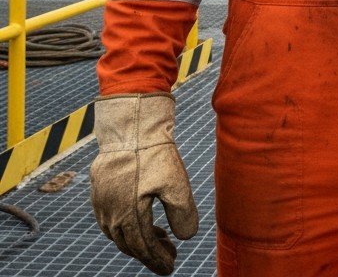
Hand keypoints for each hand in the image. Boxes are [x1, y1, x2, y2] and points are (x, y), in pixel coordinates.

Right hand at [91, 94, 198, 275]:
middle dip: (150, 253)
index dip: (157, 260)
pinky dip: (128, 225)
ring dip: (139, 239)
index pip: (143, 248)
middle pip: (130, 244)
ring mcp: (102, 203)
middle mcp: (111, 215)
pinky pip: (111, 218)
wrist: (131, 127)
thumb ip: (182, 213)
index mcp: (128, 216)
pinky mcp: (100, 191)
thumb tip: (186, 237)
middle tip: (169, 256)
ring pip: (119, 233)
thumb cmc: (155, 154)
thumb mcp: (175, 183)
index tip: (171, 267)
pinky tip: (142, 219)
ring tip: (161, 238)